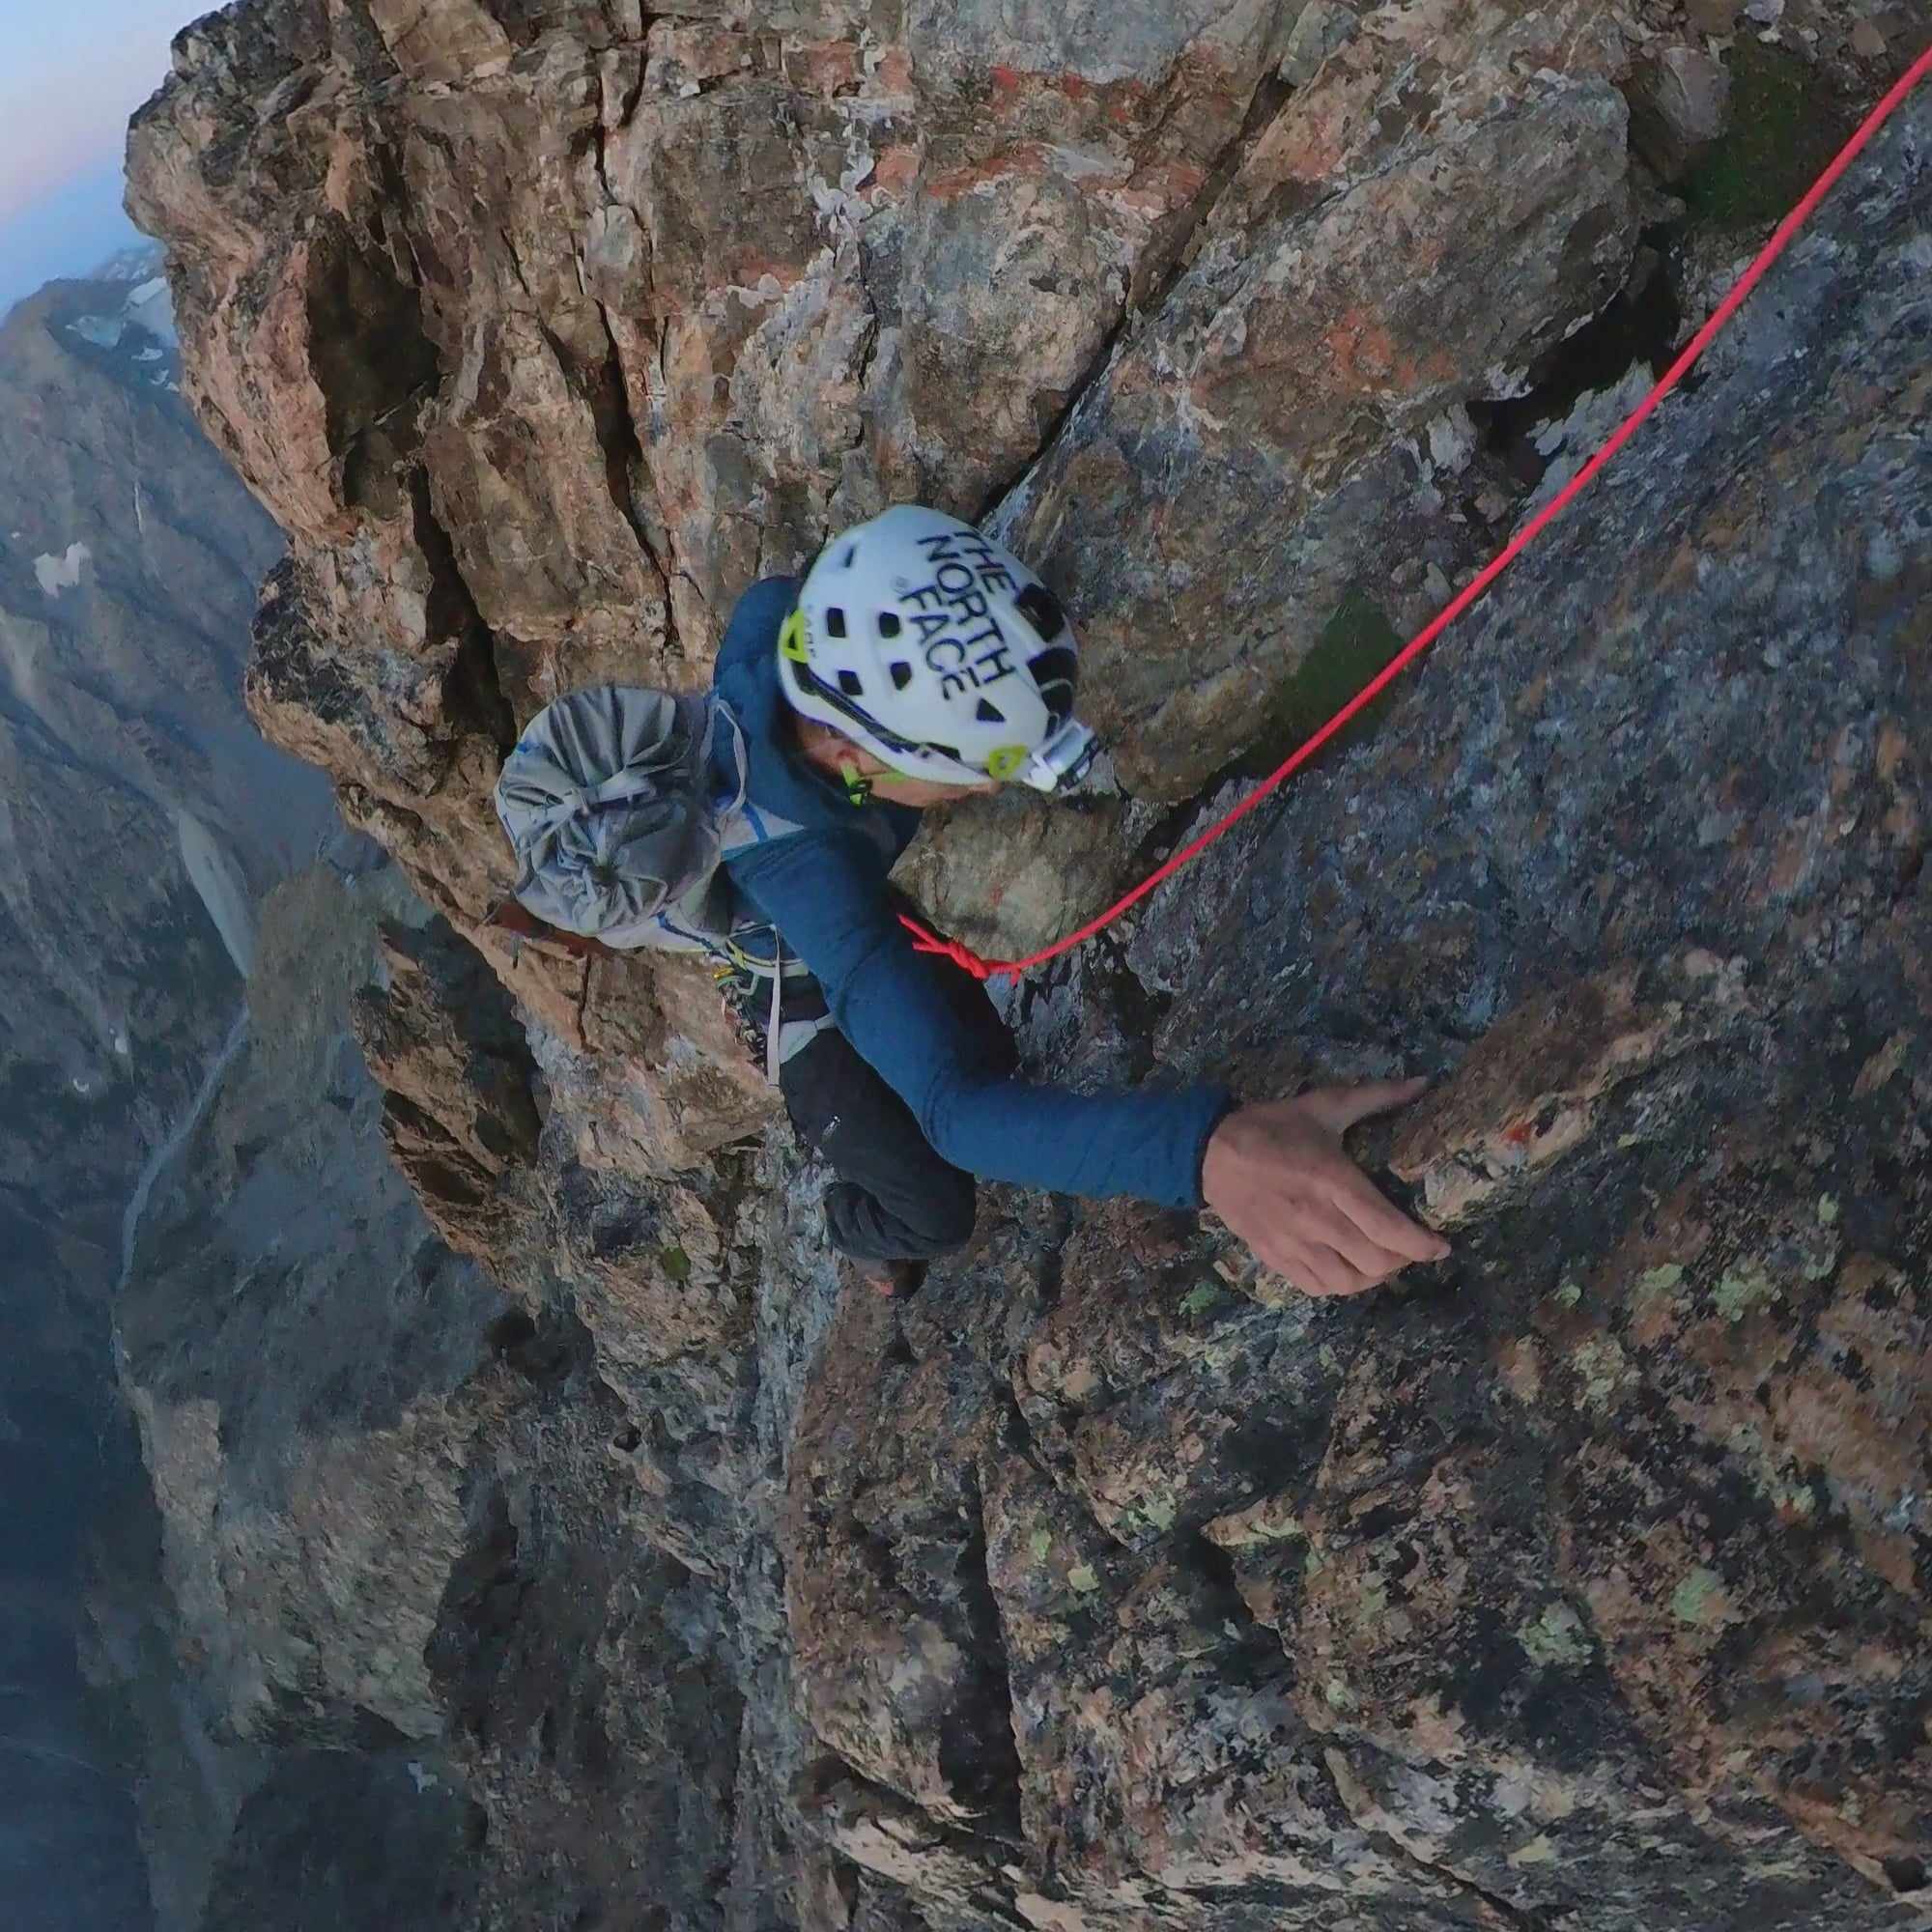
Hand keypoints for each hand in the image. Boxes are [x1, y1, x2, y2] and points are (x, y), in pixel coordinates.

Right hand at [1202, 1078, 1449, 1296]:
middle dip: (1404, 1260)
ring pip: (1349, 1282)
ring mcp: (1293, 1243)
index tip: (1441, 1246)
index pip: (1388, 1228)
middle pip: (1376, 1261)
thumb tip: (1424, 1083)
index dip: (1422, 1245)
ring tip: (1382, 1260)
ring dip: (1375, 1277)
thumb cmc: (1272, 1127)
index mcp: (1333, 1180)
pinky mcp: (1275, 1257)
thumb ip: (1377, 1096)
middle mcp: (1317, 1218)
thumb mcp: (1325, 1105)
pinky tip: (1348, 1268)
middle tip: (1410, 1246)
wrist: (1210, 1152)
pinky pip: (1317, 1288)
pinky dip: (1341, 1286)